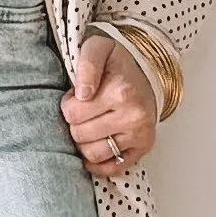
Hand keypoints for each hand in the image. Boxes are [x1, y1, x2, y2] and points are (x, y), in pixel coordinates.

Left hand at [61, 33, 157, 177]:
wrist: (147, 72)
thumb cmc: (117, 63)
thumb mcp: (98, 48)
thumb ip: (86, 64)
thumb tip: (83, 94)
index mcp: (121, 92)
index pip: (72, 113)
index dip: (68, 105)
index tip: (78, 96)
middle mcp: (133, 116)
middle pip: (80, 135)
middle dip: (76, 123)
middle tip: (86, 110)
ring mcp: (140, 135)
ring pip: (93, 155)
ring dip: (85, 142)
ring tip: (91, 125)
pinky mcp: (143, 148)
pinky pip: (113, 168)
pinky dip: (99, 163)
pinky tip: (96, 146)